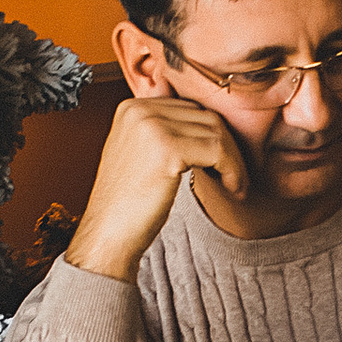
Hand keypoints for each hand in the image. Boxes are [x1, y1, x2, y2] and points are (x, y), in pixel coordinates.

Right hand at [64, 94, 249, 283]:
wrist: (108, 234)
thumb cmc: (127, 204)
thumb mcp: (140, 154)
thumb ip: (163, 132)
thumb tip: (205, 121)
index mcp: (132, 107)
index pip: (190, 108)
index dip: (212, 136)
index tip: (222, 162)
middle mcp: (139, 110)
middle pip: (206, 116)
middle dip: (227, 146)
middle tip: (233, 175)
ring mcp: (152, 127)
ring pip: (216, 132)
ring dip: (234, 160)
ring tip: (233, 184)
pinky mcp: (167, 149)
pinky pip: (218, 151)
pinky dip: (233, 170)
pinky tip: (231, 188)